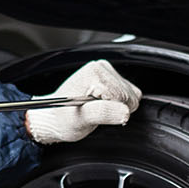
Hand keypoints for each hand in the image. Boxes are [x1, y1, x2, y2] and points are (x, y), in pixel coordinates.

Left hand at [26, 60, 140, 143]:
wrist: (56, 116)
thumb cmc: (64, 118)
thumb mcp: (81, 119)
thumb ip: (103, 113)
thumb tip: (124, 112)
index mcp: (94, 73)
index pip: (124, 96)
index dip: (114, 111)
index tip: (95, 113)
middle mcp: (101, 68)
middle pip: (130, 95)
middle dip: (116, 108)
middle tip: (95, 111)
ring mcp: (107, 71)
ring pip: (132, 94)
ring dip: (117, 106)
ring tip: (97, 108)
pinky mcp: (111, 77)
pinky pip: (129, 93)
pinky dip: (119, 103)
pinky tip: (102, 104)